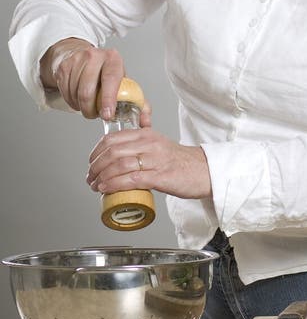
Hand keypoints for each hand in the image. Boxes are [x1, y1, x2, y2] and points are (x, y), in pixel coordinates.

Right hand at [40, 38, 124, 119]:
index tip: (107, 114)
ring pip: (75, 95)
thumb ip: (132, 96)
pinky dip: (72, 101)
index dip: (108, 99)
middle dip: (90, 110)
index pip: (110, 79)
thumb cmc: (103, 69)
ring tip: (88, 104)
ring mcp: (76, 61)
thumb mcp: (121, 77)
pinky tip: (78, 97)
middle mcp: (94, 56)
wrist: (81, 54)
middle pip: (88, 91)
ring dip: (81, 106)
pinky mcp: (63, 68)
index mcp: (112, 58)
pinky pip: (65, 93)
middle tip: (95, 114)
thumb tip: (143, 114)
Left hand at [86, 127, 212, 199]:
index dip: (96, 152)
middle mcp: (149, 144)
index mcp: (146, 134)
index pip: (112, 139)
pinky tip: (106, 189)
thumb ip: (143, 133)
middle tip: (90, 178)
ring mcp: (155, 160)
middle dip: (95, 167)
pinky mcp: (160, 176)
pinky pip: (131, 179)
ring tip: (96, 186)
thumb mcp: (159, 141)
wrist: (203, 170)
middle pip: (112, 152)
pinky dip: (114, 184)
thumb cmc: (179, 160)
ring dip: (102, 177)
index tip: (91, 163)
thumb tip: (129, 129)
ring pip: (119, 165)